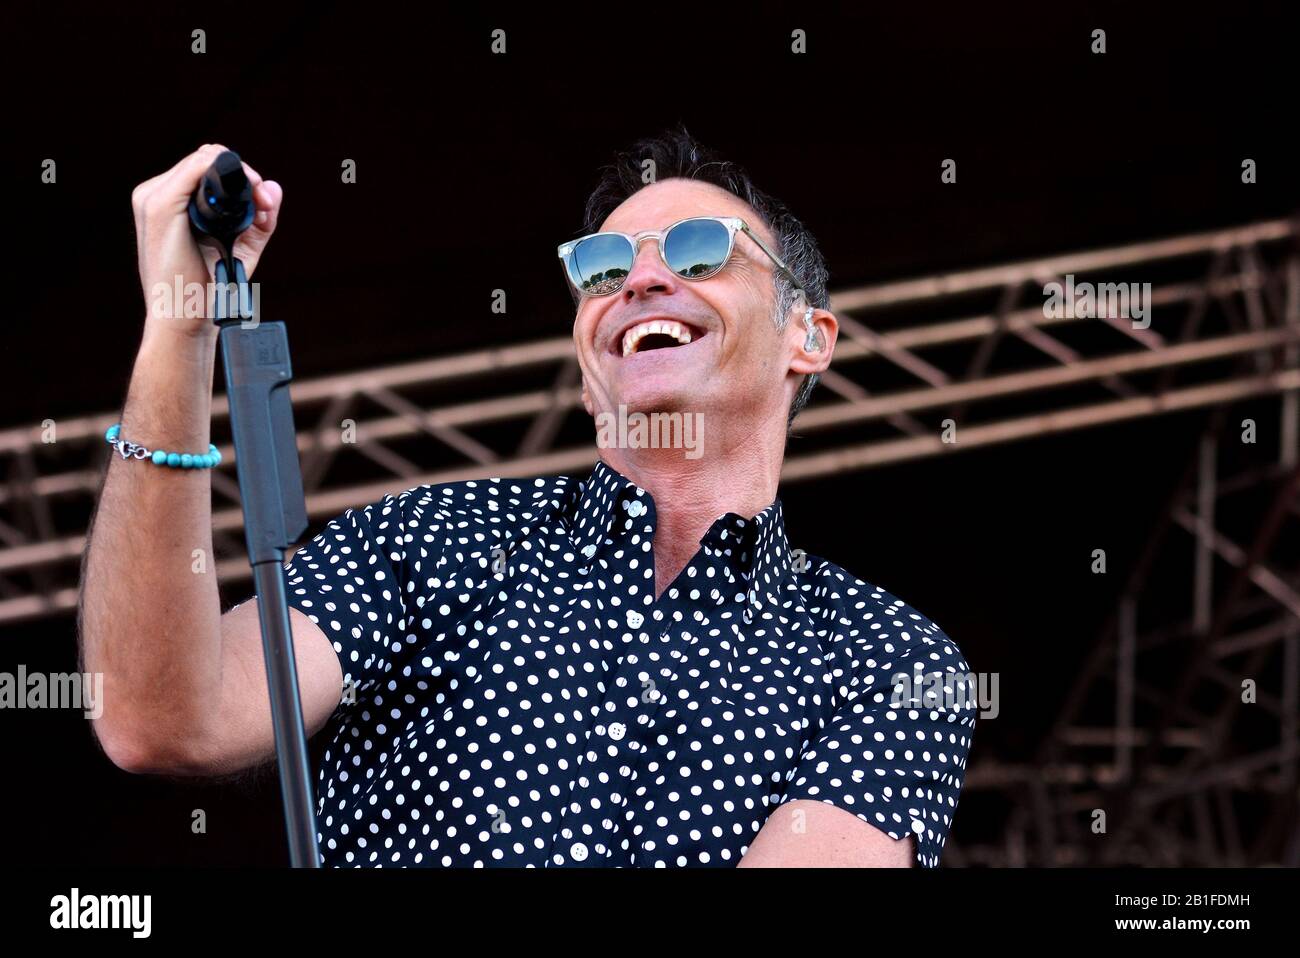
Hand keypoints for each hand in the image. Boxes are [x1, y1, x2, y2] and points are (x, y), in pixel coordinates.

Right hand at [132, 143, 282, 335]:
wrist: (184, 320)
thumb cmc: (206, 289)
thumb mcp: (241, 247)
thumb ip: (259, 219)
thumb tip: (273, 187)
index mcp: (168, 202)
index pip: (205, 168)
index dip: (240, 176)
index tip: (264, 203)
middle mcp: (154, 194)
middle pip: (206, 160)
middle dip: (244, 175)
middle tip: (266, 205)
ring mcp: (152, 197)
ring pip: (203, 158)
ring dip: (240, 175)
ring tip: (260, 206)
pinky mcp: (160, 206)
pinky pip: (196, 167)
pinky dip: (226, 173)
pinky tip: (248, 192)